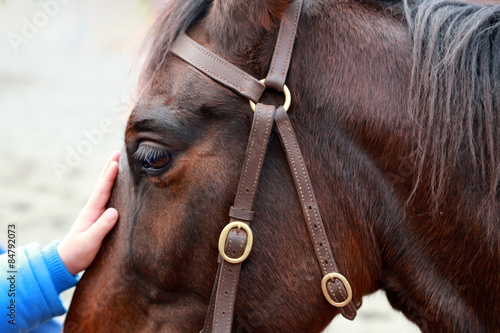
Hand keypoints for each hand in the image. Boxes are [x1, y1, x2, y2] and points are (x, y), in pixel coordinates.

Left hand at [57, 151, 119, 274]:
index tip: (116, 162)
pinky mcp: (98, 217)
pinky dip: (112, 186)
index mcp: (91, 212)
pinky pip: (107, 197)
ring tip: (118, 162)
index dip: (109, 176)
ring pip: (104, 188)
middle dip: (110, 168)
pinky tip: (117, 185)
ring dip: (111, 174)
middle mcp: (93, 208)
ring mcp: (95, 212)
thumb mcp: (90, 242)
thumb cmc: (78, 253)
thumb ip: (101, 228)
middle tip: (118, 152)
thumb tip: (114, 212)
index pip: (102, 190)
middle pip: (102, 184)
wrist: (66, 261)